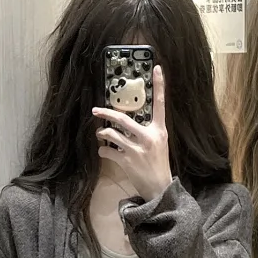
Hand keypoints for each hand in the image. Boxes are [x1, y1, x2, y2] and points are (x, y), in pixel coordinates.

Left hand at [93, 64, 172, 202]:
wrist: (160, 188)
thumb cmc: (159, 165)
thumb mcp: (160, 144)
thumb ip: (149, 131)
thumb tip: (128, 121)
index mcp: (160, 131)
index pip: (160, 104)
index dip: (159, 86)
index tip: (157, 68)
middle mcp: (149, 137)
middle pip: (123, 119)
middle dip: (106, 113)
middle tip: (96, 110)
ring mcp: (137, 150)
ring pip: (112, 135)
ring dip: (102, 134)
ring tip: (100, 134)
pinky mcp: (127, 162)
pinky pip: (108, 151)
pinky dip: (102, 150)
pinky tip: (103, 151)